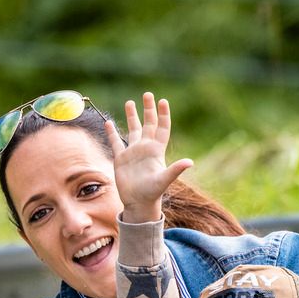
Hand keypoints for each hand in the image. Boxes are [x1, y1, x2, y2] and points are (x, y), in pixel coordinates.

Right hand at [110, 92, 192, 224]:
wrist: (138, 204)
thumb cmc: (152, 193)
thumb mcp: (164, 180)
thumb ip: (175, 170)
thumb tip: (190, 162)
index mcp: (157, 151)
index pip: (162, 128)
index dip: (163, 115)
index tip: (162, 101)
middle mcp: (145, 149)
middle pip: (148, 124)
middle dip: (148, 109)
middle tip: (148, 94)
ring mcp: (133, 153)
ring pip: (132, 130)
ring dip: (131, 116)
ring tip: (130, 102)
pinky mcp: (121, 159)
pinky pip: (115, 142)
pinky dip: (112, 132)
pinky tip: (109, 122)